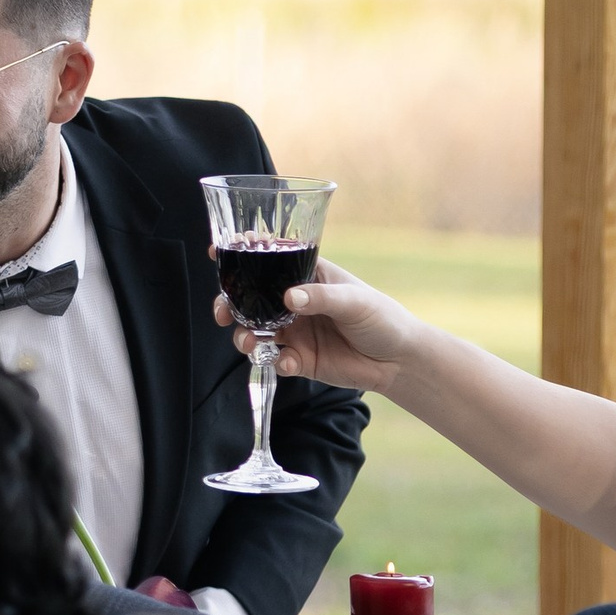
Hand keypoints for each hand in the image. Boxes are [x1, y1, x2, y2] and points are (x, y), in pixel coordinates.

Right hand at [210, 257, 415, 398]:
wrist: (398, 361)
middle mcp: (294, 303)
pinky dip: (274, 361)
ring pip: (255, 331)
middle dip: (230, 305)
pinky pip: (274, 360)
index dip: (241, 255)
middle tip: (222, 313)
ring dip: (245, 336)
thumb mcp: (355, 301)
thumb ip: (321, 298)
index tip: (217, 252)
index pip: (270, 261)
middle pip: (251, 300)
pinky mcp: (298, 359)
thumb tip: (289, 298)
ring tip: (250, 342)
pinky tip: (288, 362)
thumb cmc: (382, 318)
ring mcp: (294, 332)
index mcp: (307, 277)